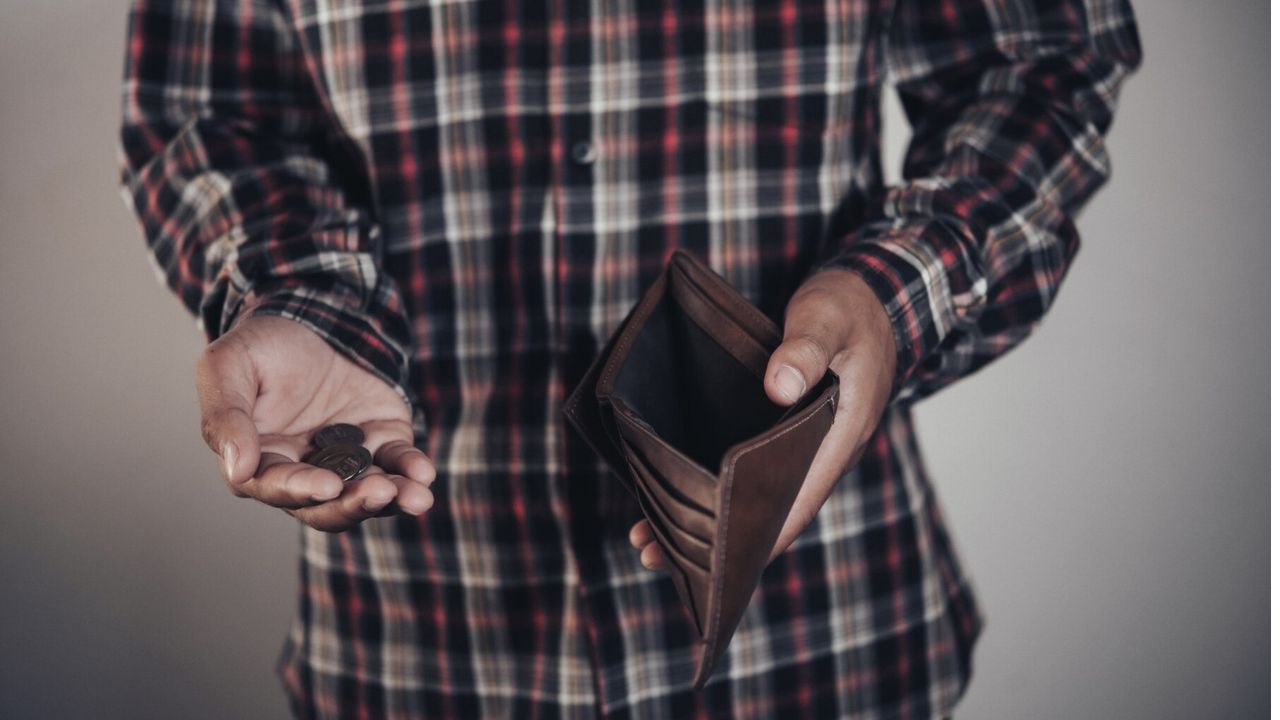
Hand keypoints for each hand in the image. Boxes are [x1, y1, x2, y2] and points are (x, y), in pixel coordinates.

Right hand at [196, 315, 435, 531]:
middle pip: (326, 506)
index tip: (328, 487)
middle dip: (353, 504)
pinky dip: (411, 471)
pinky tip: (423, 474)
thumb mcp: (227, 366)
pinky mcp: (381, 441)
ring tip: (415, 497)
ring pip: (366, 493)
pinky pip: (397, 463)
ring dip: (391, 499)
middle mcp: (302, 470)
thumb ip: (225, 417)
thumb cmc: (261, 345)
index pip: (276, 488)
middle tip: (378, 493)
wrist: (310, 316)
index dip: (300, 491)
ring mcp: (345, 460)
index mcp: (258, 460)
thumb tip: (237, 471)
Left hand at [629, 268, 895, 569]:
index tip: (709, 566)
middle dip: (714, 539)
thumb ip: (805, 349)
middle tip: (652, 551)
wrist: (867, 296)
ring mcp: (802, 444)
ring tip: (647, 533)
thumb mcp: (828, 319)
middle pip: (766, 511)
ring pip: (753, 493)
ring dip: (707, 513)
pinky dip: (713, 483)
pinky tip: (674, 488)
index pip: (795, 505)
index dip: (754, 540)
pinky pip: (748, 468)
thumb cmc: (849, 309)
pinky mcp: (783, 429)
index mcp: (839, 437)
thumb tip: (779, 388)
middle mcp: (820, 452)